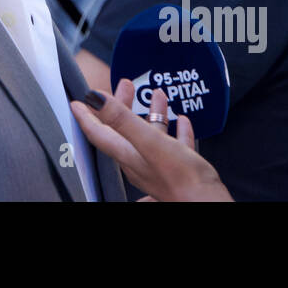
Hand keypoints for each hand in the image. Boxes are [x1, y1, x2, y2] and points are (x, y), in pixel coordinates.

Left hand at [71, 78, 233, 201]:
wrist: (209, 203)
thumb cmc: (180, 177)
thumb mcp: (149, 142)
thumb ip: (122, 120)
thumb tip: (95, 98)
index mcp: (128, 154)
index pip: (99, 133)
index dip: (87, 115)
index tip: (77, 100)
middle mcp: (139, 161)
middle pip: (124, 129)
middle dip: (123, 104)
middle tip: (127, 83)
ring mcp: (159, 166)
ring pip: (150, 134)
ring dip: (153, 113)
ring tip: (159, 95)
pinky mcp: (179, 169)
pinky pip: (174, 145)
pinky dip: (176, 131)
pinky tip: (182, 121)